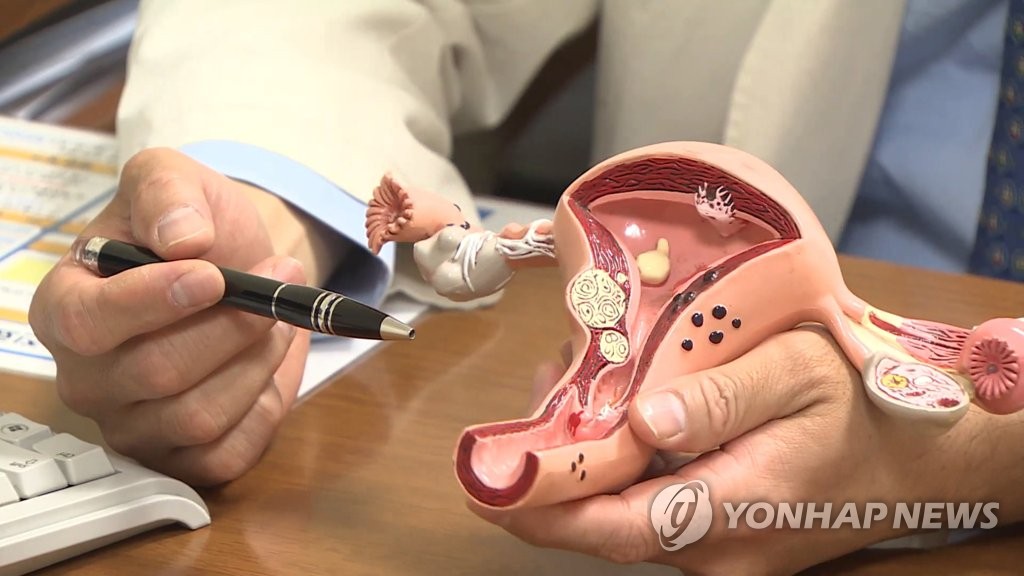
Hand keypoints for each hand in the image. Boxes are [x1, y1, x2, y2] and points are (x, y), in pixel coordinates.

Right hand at [30, 148, 313, 484]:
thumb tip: (182, 238)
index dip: (155, 302)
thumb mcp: (171, 180)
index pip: (88, 324)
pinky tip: (268, 367)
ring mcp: (131, 425)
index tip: (212, 275)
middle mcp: (87, 378)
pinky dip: (264, 411)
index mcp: (64, 309)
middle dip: (233, 326)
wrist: (236, 267)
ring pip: (200, 416)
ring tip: (277, 320)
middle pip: (159, 373)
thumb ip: (165, 192)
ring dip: (257, 362)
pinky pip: (226, 455)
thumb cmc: (191, 228)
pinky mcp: (180, 459)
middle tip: (278, 281)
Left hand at [473, 327, 1023, 574]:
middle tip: (540, 389)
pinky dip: (621, 461)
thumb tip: (643, 419)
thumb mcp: (795, 375)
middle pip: (605, 519)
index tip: (482, 484)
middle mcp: (716, 548)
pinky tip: (618, 407)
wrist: (928, 456)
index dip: (541, 509)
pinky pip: (652, 503)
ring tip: (574, 380)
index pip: (613, 526)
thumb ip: (718, 397)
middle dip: (554, 465)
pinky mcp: (723, 533)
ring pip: (624, 510)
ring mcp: (720, 548)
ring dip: (587, 456)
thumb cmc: (866, 406)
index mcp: (732, 509)